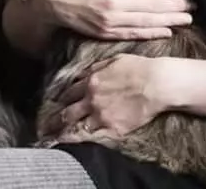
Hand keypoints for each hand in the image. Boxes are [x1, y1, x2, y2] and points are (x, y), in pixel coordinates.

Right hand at [37, 0, 194, 40]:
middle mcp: (117, 2)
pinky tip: (167, 31)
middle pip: (154, 5)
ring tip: (187, 19)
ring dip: (170, 20)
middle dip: (176, 6)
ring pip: (148, 21)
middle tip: (194, 6)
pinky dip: (152, 33)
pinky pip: (134, 33)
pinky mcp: (106, 32)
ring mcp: (112, 19)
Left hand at [44, 54, 168, 139]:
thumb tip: (84, 73)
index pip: (69, 93)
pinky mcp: (113, 128)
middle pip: (68, 112)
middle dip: (57, 119)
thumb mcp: (115, 60)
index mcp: (91, 81)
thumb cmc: (140, 68)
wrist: (157, 83)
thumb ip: (96, 67)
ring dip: (68, 132)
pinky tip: (75, 145)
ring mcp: (101, 115)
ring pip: (77, 127)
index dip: (62, 99)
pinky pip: (93, 138)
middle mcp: (92, 99)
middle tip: (48, 125)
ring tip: (57, 138)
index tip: (56, 103)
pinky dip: (83, 140)